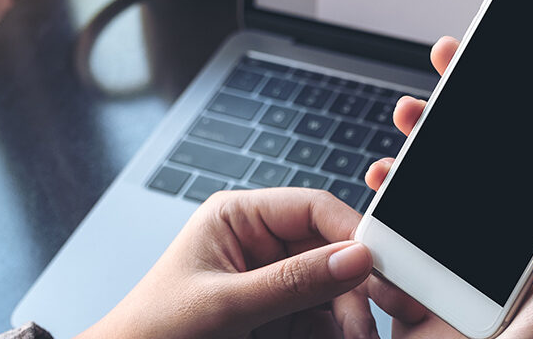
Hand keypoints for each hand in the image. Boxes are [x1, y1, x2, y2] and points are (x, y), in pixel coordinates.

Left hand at [77, 188, 380, 338]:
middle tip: (362, 328)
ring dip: (347, 318)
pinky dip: (333, 333)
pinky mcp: (278, 316)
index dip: (352, 231)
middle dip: (351, 289)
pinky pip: (321, 319)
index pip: (312, 208)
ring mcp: (271, 282)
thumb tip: (355, 257)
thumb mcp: (225, 306)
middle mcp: (260, 243)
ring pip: (333, 291)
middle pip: (332, 252)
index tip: (380, 264)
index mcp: (238, 218)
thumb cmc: (152, 332)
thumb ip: (292, 282)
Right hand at [363, 36, 532, 337]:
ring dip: (420, 147)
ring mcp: (459, 266)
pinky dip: (384, 203)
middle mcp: (506, 247)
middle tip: (447, 65)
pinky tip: (379, 185)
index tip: (510, 54)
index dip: (531, 100)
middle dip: (462, 106)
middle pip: (485, 159)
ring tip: (409, 118)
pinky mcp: (417, 288)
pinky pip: (398, 233)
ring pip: (437, 187)